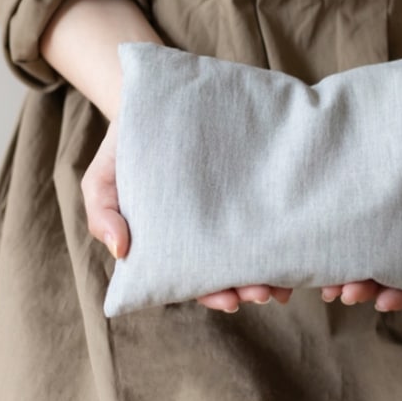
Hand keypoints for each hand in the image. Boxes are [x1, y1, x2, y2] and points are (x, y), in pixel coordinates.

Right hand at [82, 122, 292, 312]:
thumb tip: (121, 252)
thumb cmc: (125, 144)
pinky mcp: (252, 180)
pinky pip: (272, 210)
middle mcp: (205, 229)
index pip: (194, 278)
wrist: (154, 100)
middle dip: (249, 286)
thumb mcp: (101, 177)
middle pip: (231, 269)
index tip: (229, 300)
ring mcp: (232, 206)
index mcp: (172, 239)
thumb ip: (102, 213)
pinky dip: (286, 230)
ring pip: (255, 246)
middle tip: (264, 292)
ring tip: (286, 277)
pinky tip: (300, 241)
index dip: (211, 292)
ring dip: (272, 266)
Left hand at [319, 127, 401, 310]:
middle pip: (384, 271)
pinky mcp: (368, 187)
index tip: (382, 302)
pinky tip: (317, 243)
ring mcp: (387, 211)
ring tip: (327, 283)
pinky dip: (332, 233)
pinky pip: (347, 216)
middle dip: (364, 287)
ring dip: (343, 269)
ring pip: (362, 250)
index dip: (401, 294)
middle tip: (347, 293)